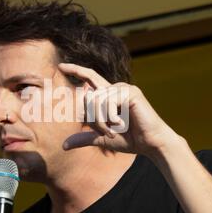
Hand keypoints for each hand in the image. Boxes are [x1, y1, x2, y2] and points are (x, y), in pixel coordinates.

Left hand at [58, 63, 180, 155]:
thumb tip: (64, 146)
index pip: (89, 78)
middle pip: (89, 97)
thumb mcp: (102, 139)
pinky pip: (109, 102)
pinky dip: (111, 117)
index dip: (76, 70)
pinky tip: (121, 123)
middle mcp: (115, 88)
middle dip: (93, 119)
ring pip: (96, 100)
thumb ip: (84, 138)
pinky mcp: (131, 92)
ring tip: (114, 130)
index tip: (61, 66)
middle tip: (107, 131)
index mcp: (108, 96)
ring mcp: (123, 88)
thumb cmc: (130, 140)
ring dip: (102, 121)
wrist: (150, 144)